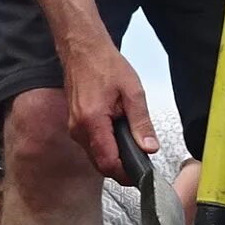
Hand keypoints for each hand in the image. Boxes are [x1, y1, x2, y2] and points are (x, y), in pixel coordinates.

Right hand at [61, 36, 156, 177]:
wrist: (83, 50)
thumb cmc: (104, 64)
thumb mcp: (132, 92)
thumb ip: (141, 122)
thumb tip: (149, 147)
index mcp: (92, 121)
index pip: (108, 163)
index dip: (126, 174)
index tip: (141, 175)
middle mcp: (79, 128)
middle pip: (101, 164)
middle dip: (121, 167)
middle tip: (142, 160)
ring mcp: (74, 127)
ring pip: (95, 156)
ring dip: (114, 156)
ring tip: (131, 142)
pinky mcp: (75, 125)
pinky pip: (91, 145)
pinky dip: (106, 146)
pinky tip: (118, 134)